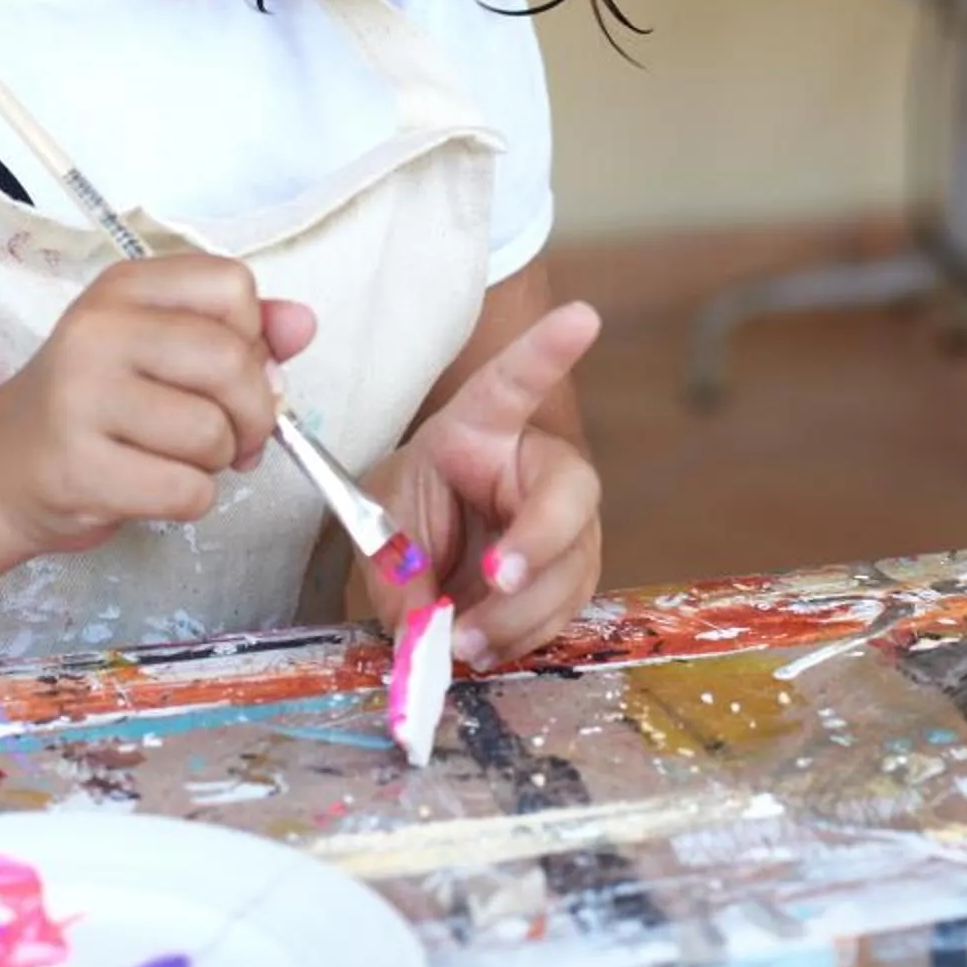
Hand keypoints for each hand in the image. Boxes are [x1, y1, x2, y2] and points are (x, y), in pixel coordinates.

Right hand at [0, 254, 316, 555]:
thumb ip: (240, 333)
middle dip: (253, 412)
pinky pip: (186, 490)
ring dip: (217, 461)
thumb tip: (303, 323)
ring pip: (212, 432)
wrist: (4, 465)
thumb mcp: (160, 346)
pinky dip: (190, 500)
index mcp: (125, 287)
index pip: (232, 286)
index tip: (229, 372)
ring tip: (177, 458)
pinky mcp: (78, 467)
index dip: (253, 339)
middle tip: (233, 435)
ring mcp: (80, 398)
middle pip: (232, 360)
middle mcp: (97, 331)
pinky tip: (152, 487)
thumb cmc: (98, 404)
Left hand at [365, 301, 603, 666]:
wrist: (431, 544)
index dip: (548, 351)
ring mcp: (567, 523)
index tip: (583, 315)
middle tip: (496, 575)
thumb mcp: (383, 521)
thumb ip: (397, 565)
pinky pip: (561, 613)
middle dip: (538, 540)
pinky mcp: (571, 575)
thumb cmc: (414, 506)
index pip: (516, 382)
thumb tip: (421, 625)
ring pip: (569, 569)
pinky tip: (481, 650)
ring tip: (460, 643)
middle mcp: (538, 467)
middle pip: (568, 493)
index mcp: (485, 427)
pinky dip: (519, 640)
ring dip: (516, 615)